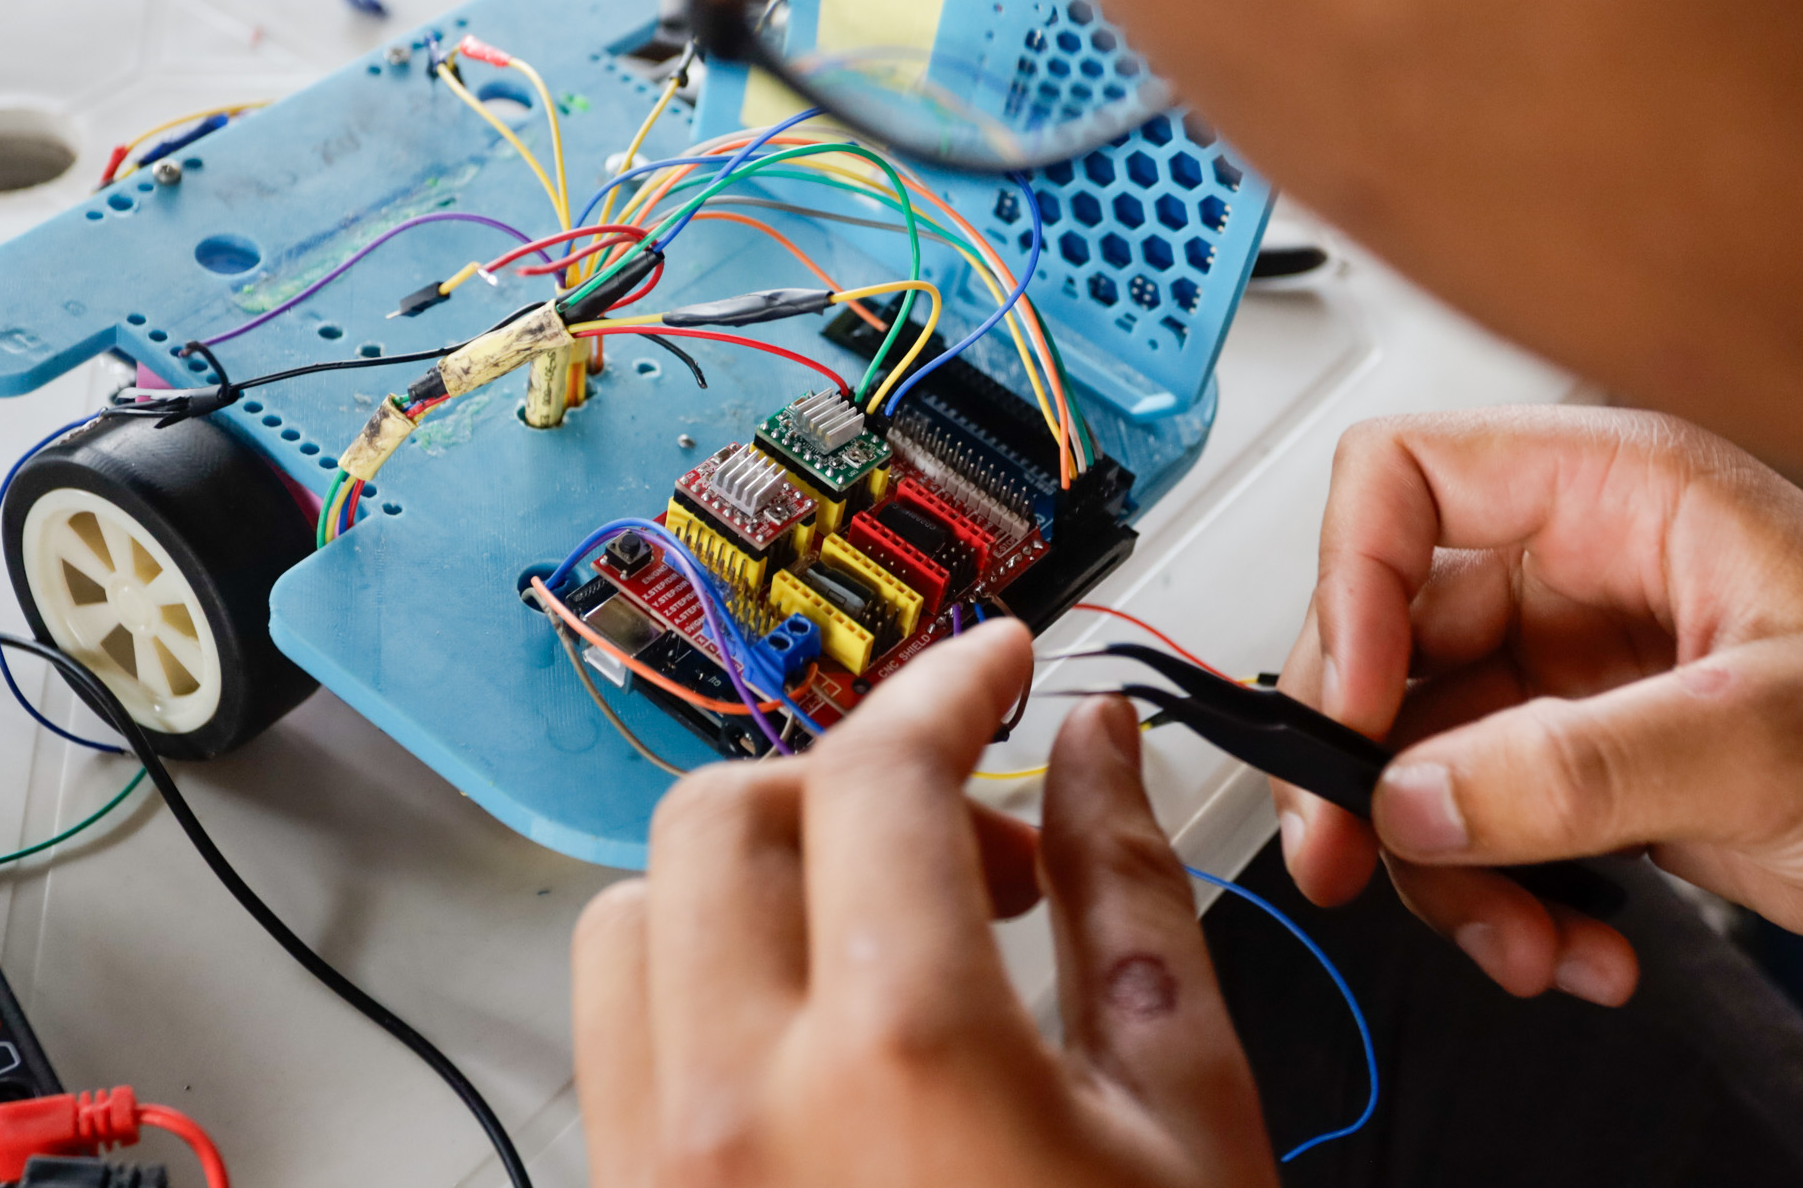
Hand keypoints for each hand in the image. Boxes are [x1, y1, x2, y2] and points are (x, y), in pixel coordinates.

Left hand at [574, 620, 1278, 1187]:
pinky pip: (616, 1051)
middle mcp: (737, 1110)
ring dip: (750, 881)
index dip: (949, 685)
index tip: (996, 666)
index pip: (877, 774)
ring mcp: (663, 1182)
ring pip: (633, 926)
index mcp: (899, 1057)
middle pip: (720, 819)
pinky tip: (821, 1038)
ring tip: (881, 933)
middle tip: (966, 831)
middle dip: (844, 782)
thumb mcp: (1186, 1116)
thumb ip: (1129, 899)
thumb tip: (1096, 754)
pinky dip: (702, 988)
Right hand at [1273, 406, 1802, 1022]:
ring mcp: (1593, 684)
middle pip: (1394, 638)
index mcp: (1630, 498)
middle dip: (1371, 764)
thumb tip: (1411, 795)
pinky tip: (1573, 946)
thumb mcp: (1773, 742)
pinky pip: (1489, 829)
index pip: (1409, 485)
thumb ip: (1575, 768)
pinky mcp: (1606, 777)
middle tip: (1353, 858)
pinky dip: (1506, 900)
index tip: (1359, 709)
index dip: (1356, 586)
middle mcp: (1594, 579)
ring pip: (1426, 754)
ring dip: (1449, 864)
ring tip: (1516, 935)